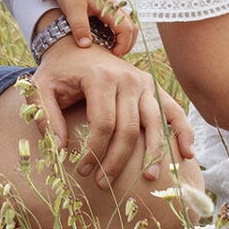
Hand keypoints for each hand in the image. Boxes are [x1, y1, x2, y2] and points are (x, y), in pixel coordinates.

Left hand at [28, 42, 195, 189]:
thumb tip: (59, 148)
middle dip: (117, 160)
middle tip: (103, 183)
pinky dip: (183, 131)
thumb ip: (45, 115)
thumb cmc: (59, 70)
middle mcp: (128, 79)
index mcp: (101, 78)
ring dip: (153, 154)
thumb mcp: (41, 86)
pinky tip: (187, 153)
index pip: (103, 124)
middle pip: (129, 129)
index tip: (82, 171)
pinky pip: (173, 111)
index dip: (94, 152)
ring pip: (153, 124)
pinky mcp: (153, 87)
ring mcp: (144, 83)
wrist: (78, 44)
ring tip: (149, 179)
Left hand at [41, 0, 137, 56]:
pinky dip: (118, 31)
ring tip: (111, 48)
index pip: (127, 29)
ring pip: (127, 23)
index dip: (123, 45)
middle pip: (132, 27)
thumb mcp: (72, 9)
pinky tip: (106, 37)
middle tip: (115, 55)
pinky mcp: (107, 5)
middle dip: (128, 44)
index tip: (113, 55)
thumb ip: (80, 27)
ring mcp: (112, 5)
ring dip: (124, 37)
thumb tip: (86, 46)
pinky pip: (119, 20)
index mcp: (109, 6)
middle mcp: (114, 5)